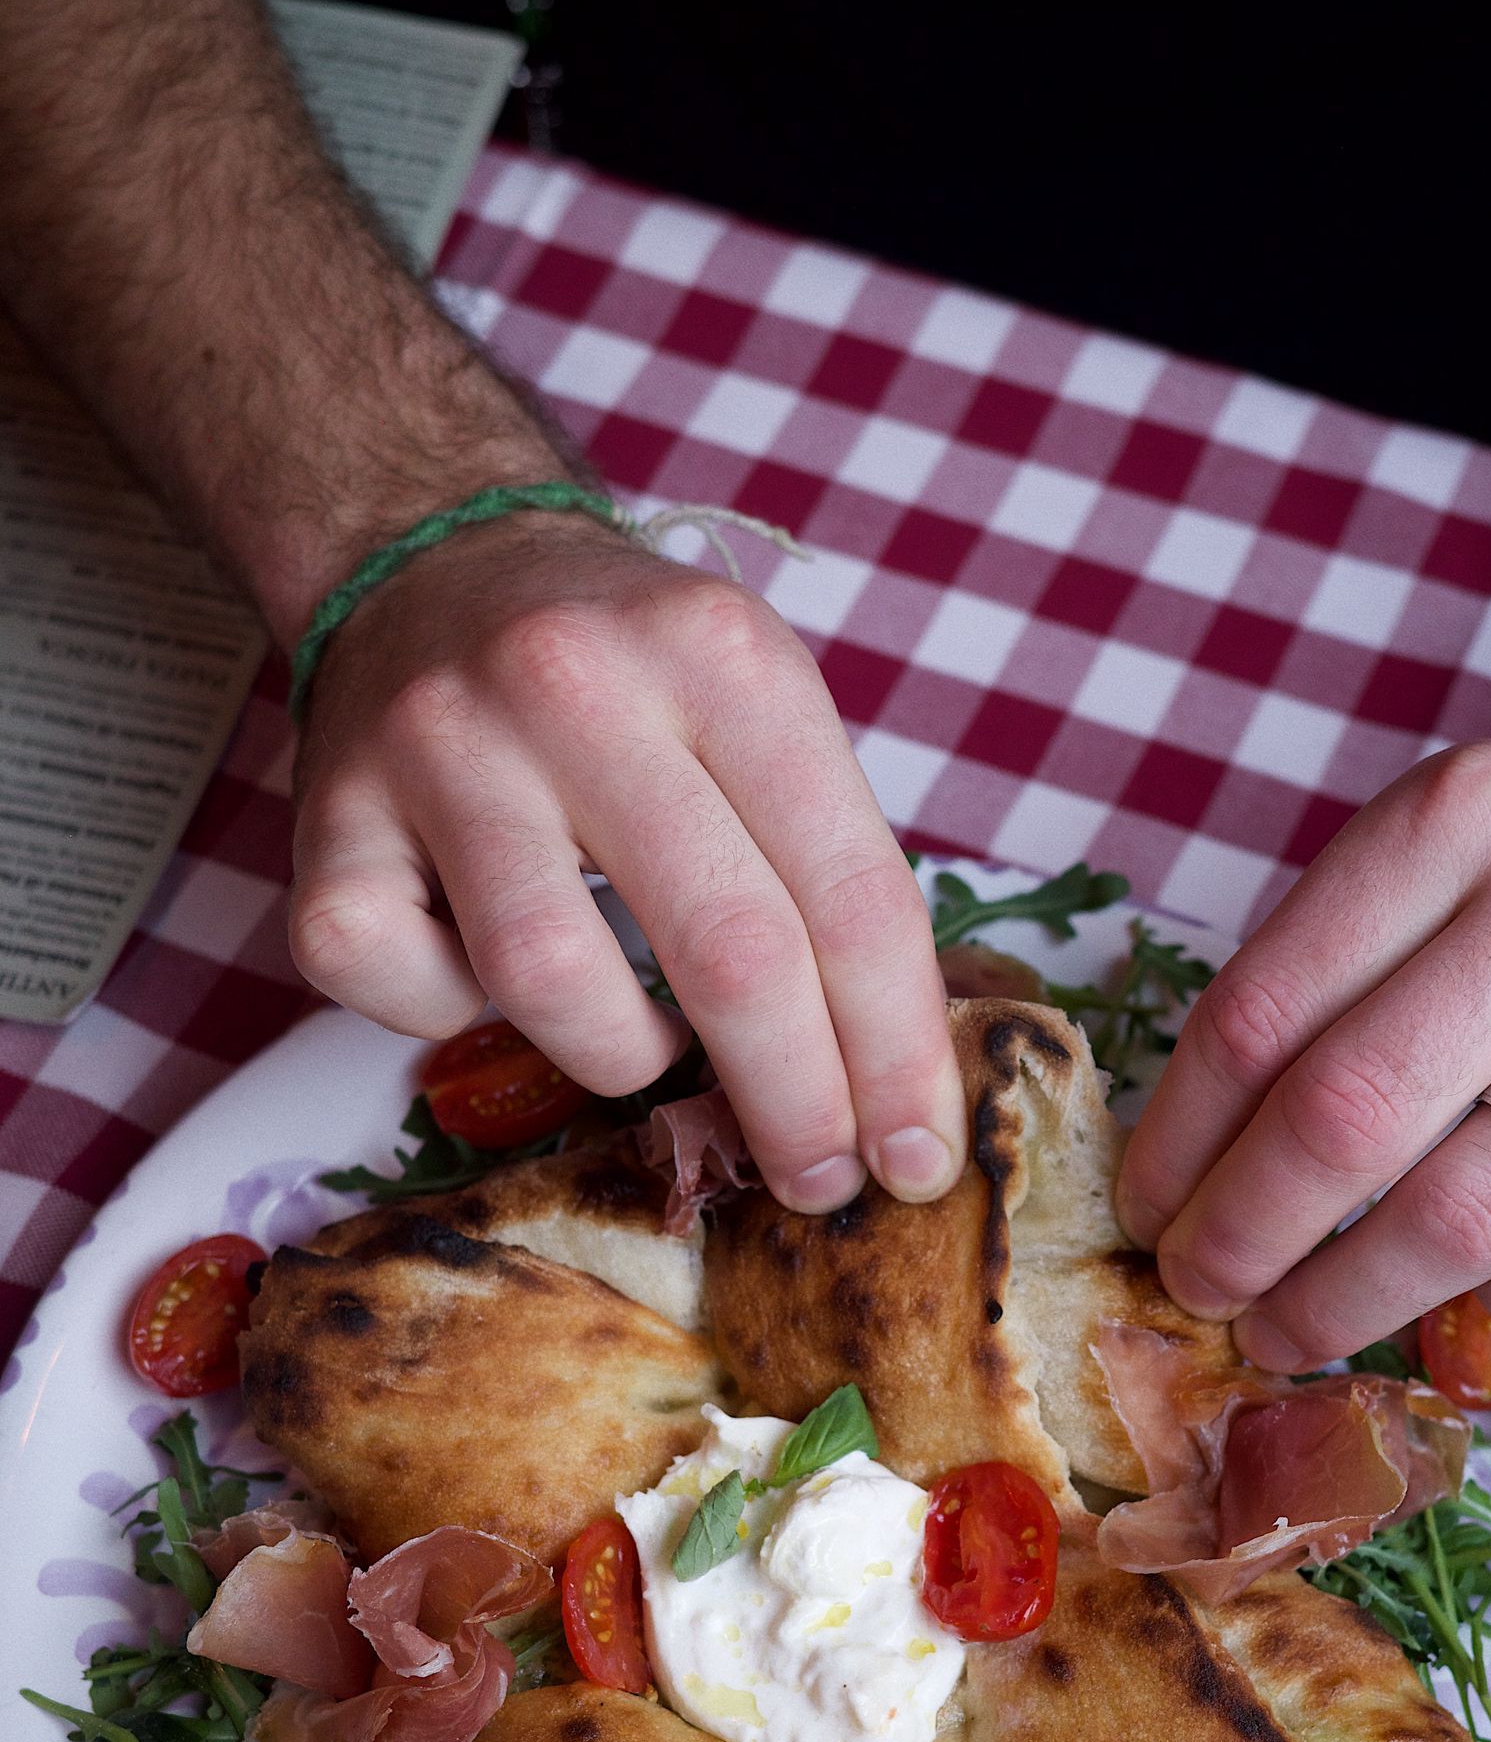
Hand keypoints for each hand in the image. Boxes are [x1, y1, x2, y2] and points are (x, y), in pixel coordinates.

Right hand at [288, 514, 965, 1212]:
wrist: (428, 561)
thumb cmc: (625, 677)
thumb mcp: (755, 708)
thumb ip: (825, 869)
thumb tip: (893, 1088)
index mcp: (720, 656)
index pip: (850, 892)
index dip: (896, 1051)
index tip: (916, 1157)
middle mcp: (576, 686)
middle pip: (728, 952)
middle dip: (795, 1103)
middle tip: (819, 1180)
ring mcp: (439, 748)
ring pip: (552, 985)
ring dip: (622, 1056)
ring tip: (648, 1045)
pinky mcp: (325, 820)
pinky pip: (404, 991)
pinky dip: (455, 1020)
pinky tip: (487, 977)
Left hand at [1116, 728, 1490, 1362]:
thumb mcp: (1481, 847)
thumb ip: (1349, 961)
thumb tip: (1198, 1141)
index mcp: (1466, 814)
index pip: (1263, 1006)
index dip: (1179, 1134)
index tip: (1146, 1203)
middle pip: (1341, 1120)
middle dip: (1239, 1237)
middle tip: (1199, 1289)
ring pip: (1454, 1218)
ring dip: (1340, 1301)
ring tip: (1288, 1327)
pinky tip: (1470, 1291)